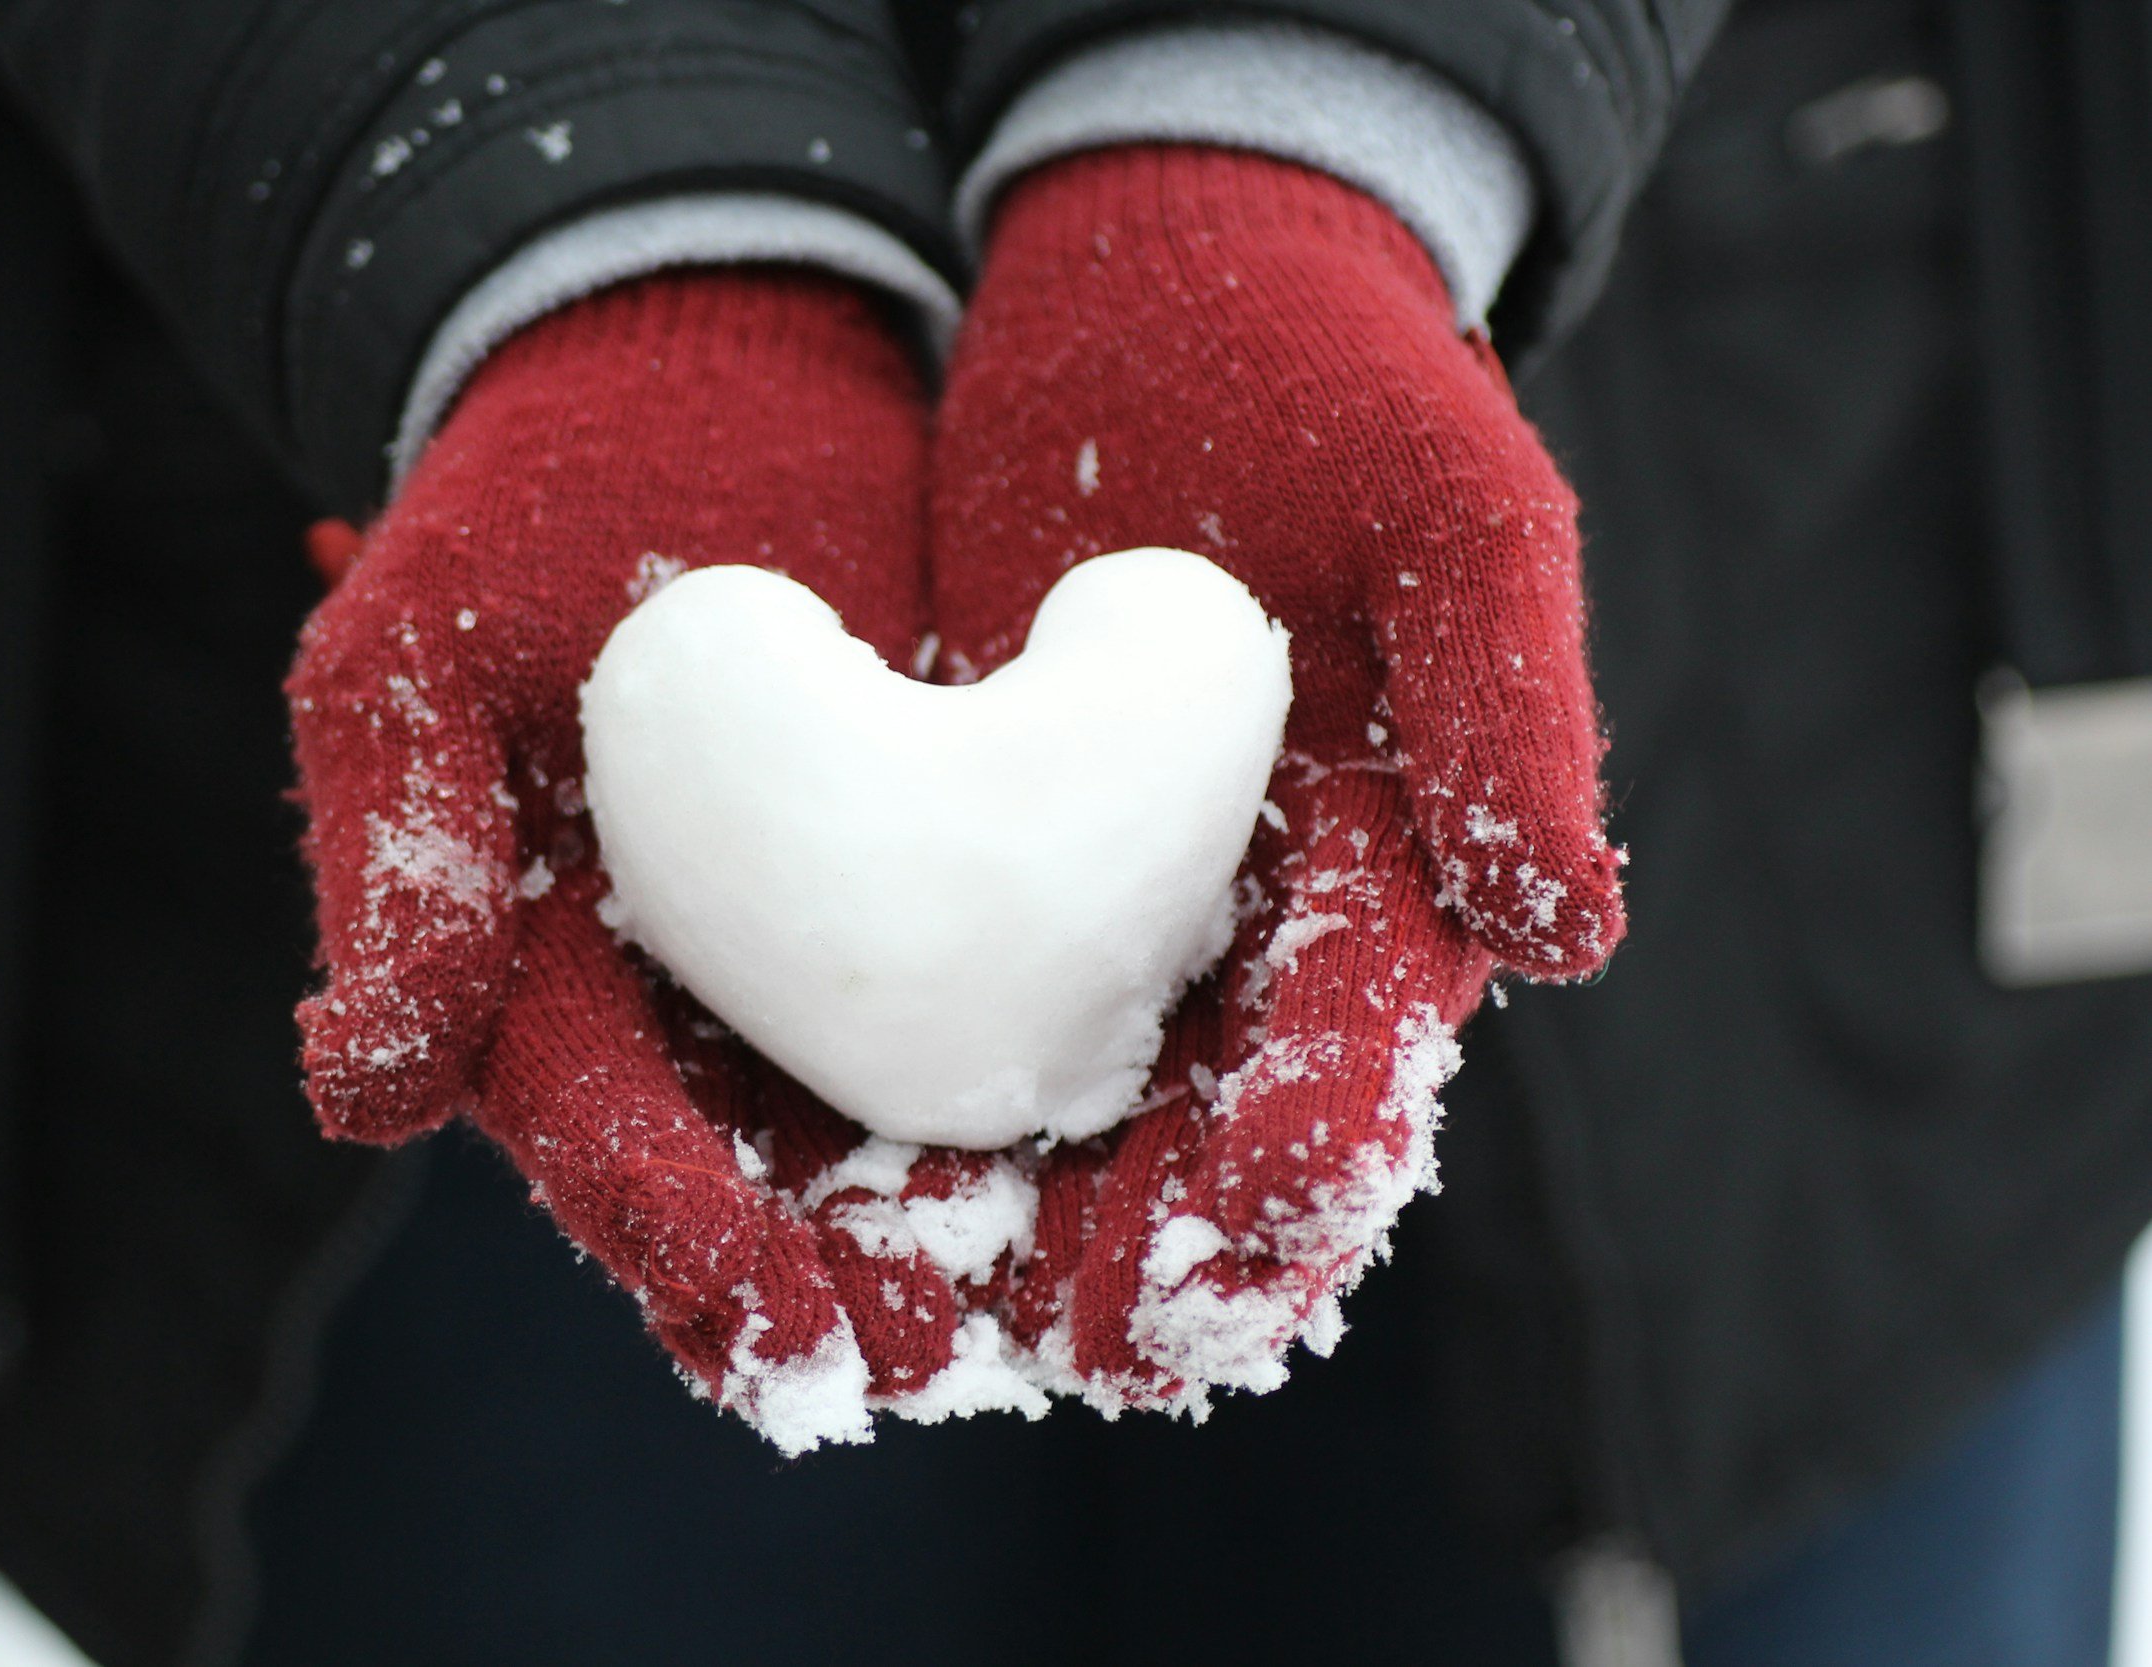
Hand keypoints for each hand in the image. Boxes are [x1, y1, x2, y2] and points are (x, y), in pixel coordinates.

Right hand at [287, 271, 1022, 1448]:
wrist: (710, 356)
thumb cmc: (529, 506)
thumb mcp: (427, 656)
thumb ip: (408, 869)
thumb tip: (352, 1096)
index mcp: (556, 983)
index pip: (615, 1138)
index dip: (683, 1237)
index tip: (771, 1330)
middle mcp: (711, 1003)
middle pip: (785, 1185)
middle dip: (865, 1285)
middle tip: (946, 1367)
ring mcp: (854, 942)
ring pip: (926, 1121)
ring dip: (1005, 1229)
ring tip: (1093, 1319)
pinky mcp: (991, 860)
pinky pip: (1050, 981)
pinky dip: (1108, 1065)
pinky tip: (1188, 1138)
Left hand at [932, 146, 1624, 1413]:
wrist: (1171, 287)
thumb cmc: (1345, 388)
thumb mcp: (1451, 512)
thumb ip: (1510, 706)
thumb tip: (1574, 937)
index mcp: (1385, 887)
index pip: (1356, 1066)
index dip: (1301, 1165)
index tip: (1237, 1251)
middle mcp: (1241, 938)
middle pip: (1198, 1143)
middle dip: (1142, 1258)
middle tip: (1071, 1347)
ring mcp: (1095, 909)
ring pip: (1051, 1113)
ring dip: (995, 1231)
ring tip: (921, 1331)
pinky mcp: (963, 859)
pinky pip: (919, 1000)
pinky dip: (876, 1098)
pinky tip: (803, 1177)